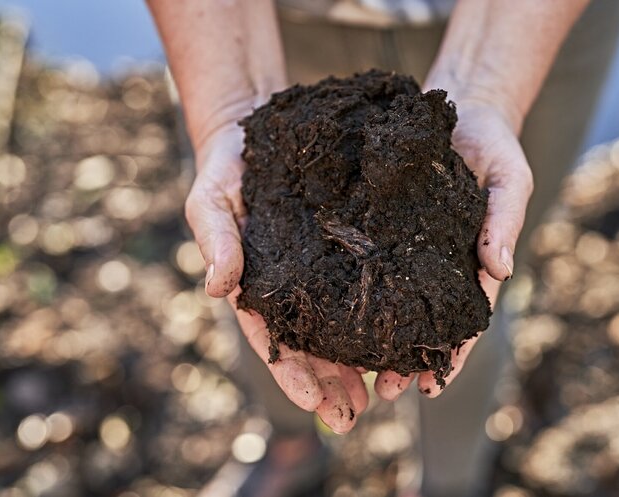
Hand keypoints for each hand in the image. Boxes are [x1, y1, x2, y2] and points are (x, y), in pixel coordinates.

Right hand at [186, 123, 367, 432]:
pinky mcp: (355, 238)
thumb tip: (218, 289)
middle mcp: (295, 281)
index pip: (273, 338)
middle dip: (331, 381)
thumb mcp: (213, 196)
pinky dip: (384, 310)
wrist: (262, 122)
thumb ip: (215, 239)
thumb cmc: (229, 165)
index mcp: (260, 282)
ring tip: (386, 389)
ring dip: (362, 358)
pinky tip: (405, 332)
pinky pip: (371, 280)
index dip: (291, 372)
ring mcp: (325, 263)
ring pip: (345, 321)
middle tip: (355, 413)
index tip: (312, 404)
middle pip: (313, 342)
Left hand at [375, 97, 532, 398]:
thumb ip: (505, 219)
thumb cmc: (493, 146)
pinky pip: (363, 261)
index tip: (431, 385)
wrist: (459, 109)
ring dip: (375, 337)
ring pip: (389, 301)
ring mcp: (403, 245)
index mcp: (469, 262)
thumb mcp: (508, 177)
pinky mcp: (376, 224)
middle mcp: (434, 263)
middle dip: (405, 358)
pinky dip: (351, 291)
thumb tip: (501, 269)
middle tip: (385, 391)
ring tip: (354, 371)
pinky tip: (330, 313)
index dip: (450, 354)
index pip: (463, 319)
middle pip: (421, 321)